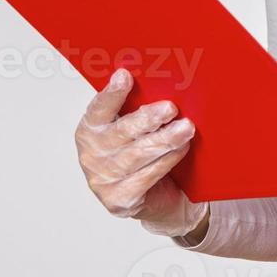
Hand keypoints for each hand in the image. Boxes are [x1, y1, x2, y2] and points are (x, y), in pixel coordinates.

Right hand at [74, 68, 208, 237]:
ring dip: (165, 140)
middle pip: (121, 133)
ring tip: (186, 128)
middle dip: (148, 119)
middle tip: (170, 108)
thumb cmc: (145, 155)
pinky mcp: (120, 200)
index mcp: (90, 131)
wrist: (156, 198)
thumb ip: (139, 108)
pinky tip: (181, 149)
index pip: (98, 109)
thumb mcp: (137, 129)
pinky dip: (167, 160)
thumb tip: (160, 82)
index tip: (125, 76)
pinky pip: (147, 176)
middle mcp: (92, 155)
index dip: (111, 94)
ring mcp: (103, 180)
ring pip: (137, 155)